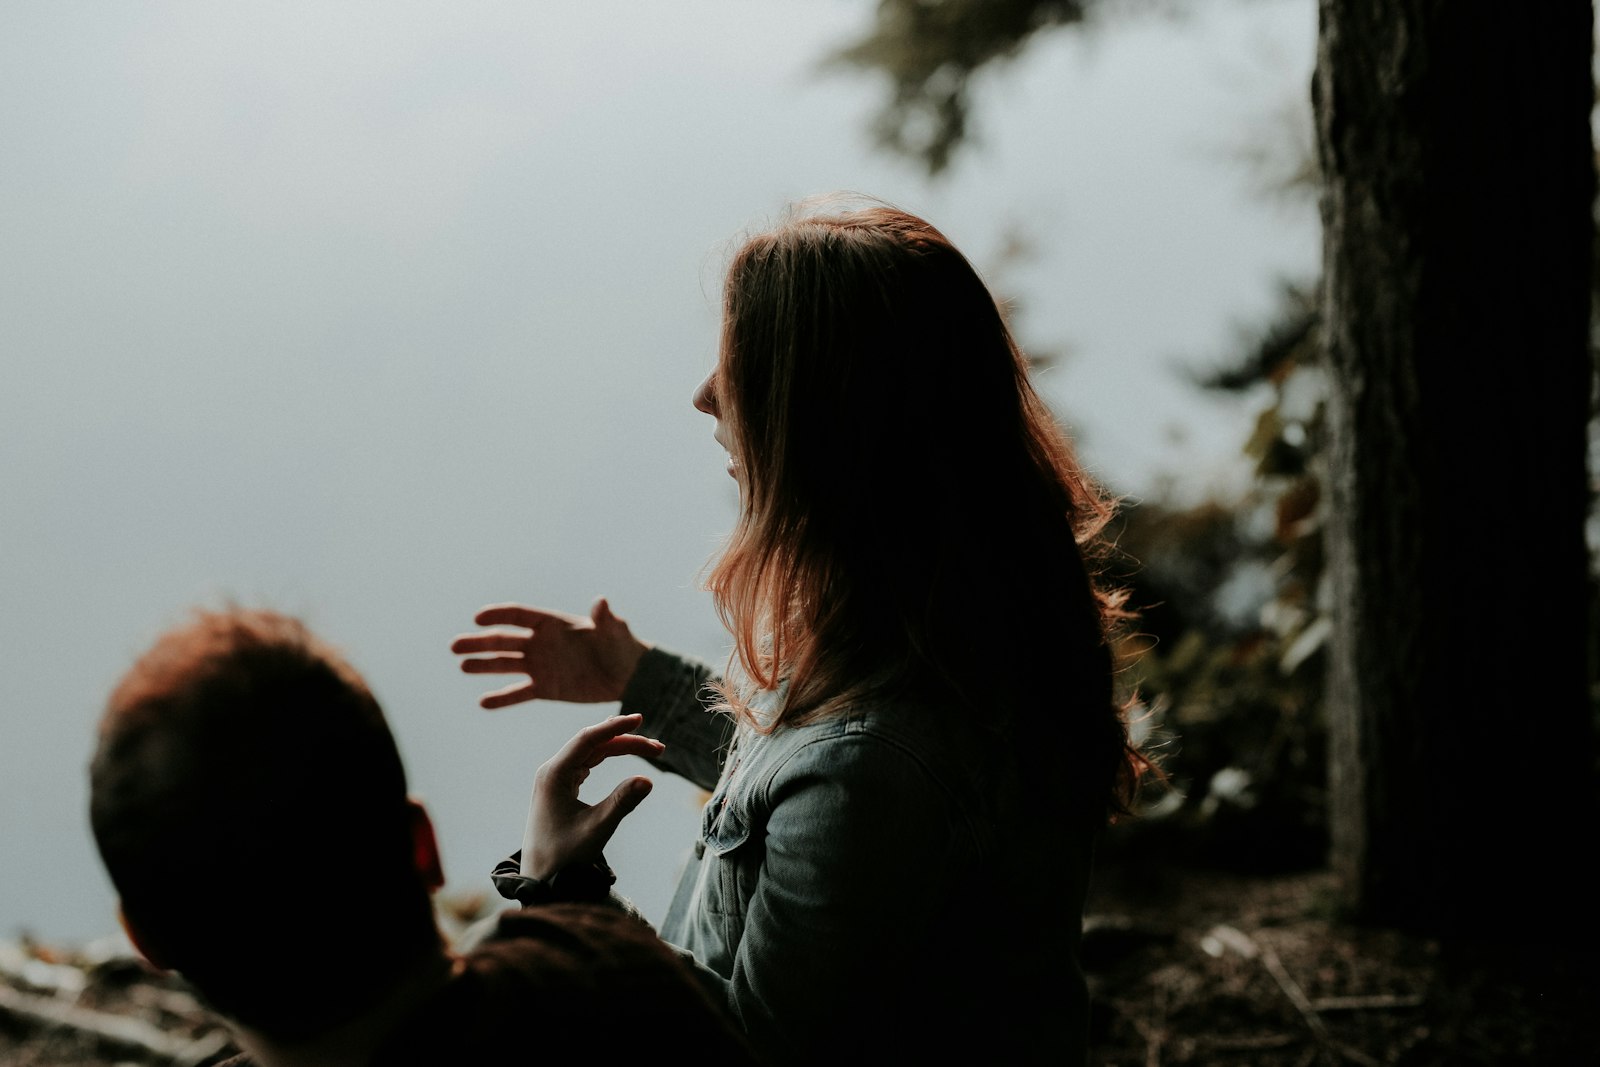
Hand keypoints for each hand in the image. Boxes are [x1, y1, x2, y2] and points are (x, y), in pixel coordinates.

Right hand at [450, 598, 649, 708]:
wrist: (627, 675)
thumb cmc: (621, 646)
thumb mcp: (614, 631)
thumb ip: (605, 619)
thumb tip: (601, 602)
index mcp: (553, 624)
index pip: (519, 615)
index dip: (498, 615)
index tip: (478, 619)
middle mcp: (540, 643)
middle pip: (504, 640)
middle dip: (479, 642)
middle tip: (455, 646)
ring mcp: (540, 666)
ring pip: (505, 665)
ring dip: (483, 665)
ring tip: (462, 666)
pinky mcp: (545, 688)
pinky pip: (519, 693)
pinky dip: (502, 698)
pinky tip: (483, 702)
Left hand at [523, 713, 662, 879]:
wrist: (540, 879)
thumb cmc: (564, 857)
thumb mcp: (596, 829)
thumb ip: (621, 803)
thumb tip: (648, 780)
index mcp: (553, 775)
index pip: (588, 739)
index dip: (615, 727)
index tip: (639, 719)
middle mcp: (552, 771)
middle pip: (593, 744)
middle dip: (626, 741)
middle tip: (659, 749)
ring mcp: (555, 779)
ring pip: (591, 753)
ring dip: (620, 748)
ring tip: (651, 750)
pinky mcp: (560, 788)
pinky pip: (587, 763)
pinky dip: (607, 758)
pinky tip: (622, 752)